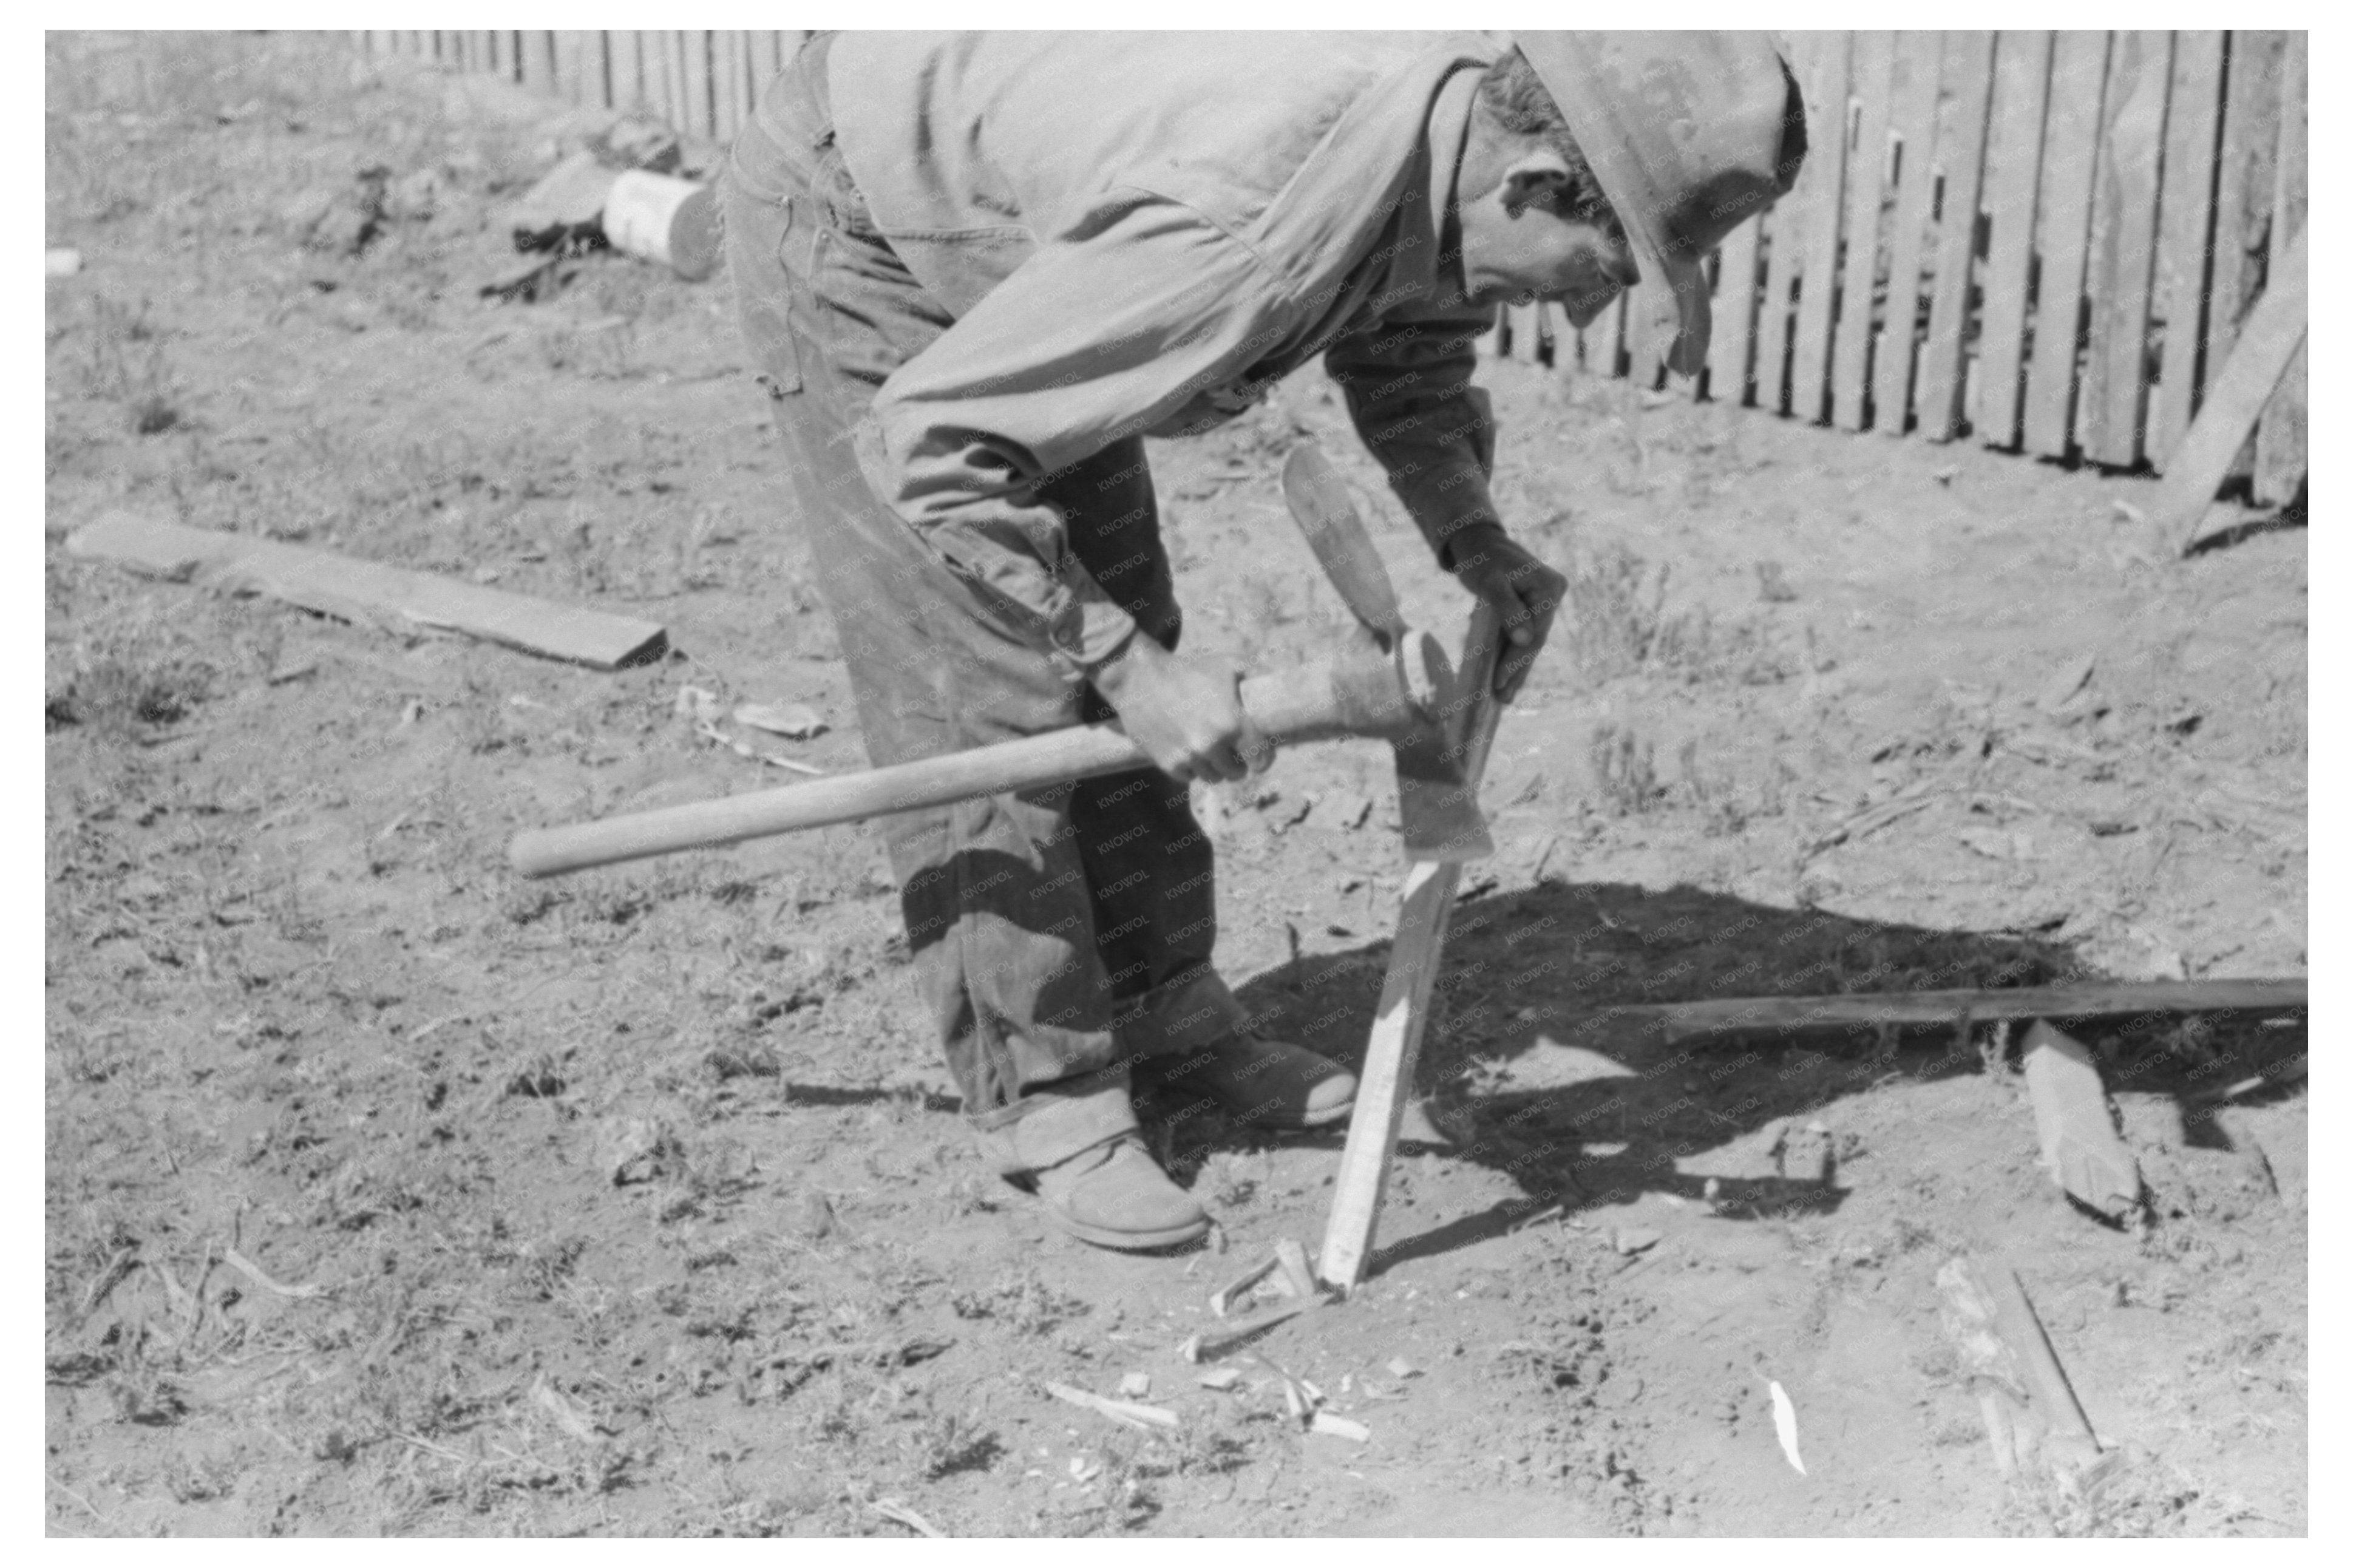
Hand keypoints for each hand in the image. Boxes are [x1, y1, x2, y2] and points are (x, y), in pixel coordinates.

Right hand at [1092, 637, 1264, 783]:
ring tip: (1211, 750)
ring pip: (1213, 777)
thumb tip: (1286, 682)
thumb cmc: (1188, 669)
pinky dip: (1192, 768)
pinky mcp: (1168, 764)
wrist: (1140, 679)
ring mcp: (1188, 757)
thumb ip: (1258, 673)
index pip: (1260, 758)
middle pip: (1236, 772)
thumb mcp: (1227, 664)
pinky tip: (1190, 749)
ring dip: (1215, 767)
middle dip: (1238, 763)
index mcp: (1231, 723)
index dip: (1264, 760)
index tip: (1261, 758)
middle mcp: (1210, 744)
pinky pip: (1190, 777)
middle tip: (1234, 751)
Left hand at [1447, 525, 1565, 702]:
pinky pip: (1525, 636)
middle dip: (1517, 670)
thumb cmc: (1483, 560)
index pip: (1535, 633)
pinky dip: (1514, 656)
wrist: (1480, 543)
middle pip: (1535, 641)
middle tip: (1503, 698)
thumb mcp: (1491, 583)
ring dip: (1517, 669)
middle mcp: (1552, 596)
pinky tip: (1507, 678)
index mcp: (1549, 588)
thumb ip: (1508, 610)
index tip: (1500, 681)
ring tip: (1505, 696)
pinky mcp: (1534, 609)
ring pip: (1531, 642)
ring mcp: (1546, 603)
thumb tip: (1525, 642)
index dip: (1517, 659)